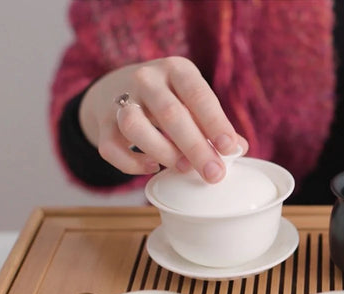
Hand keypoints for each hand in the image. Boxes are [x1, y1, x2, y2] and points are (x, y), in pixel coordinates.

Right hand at [78, 57, 247, 182]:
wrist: (118, 88)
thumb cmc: (170, 99)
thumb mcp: (193, 101)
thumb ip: (214, 124)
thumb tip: (240, 149)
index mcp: (176, 69)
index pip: (198, 94)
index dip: (215, 122)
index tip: (230, 148)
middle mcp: (146, 79)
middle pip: (170, 113)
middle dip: (195, 147)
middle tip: (213, 174)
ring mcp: (120, 99)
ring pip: (135, 126)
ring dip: (163, 151)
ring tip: (183, 167)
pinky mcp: (103, 123)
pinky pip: (111, 148)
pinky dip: (131, 163)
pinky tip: (152, 167)